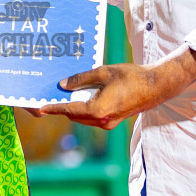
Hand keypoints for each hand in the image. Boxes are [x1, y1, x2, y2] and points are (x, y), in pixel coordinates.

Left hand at [40, 50, 195, 128]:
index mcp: (98, 110)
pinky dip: (83, 109)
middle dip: (60, 108)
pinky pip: (92, 117)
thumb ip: (82, 79)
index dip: (53, 108)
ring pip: (82, 118)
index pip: (69, 109)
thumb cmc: (131, 77)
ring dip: (72, 108)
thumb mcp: (104, 72)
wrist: (156, 87)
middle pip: (74, 115)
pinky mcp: (113, 121)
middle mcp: (102, 120)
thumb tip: (63, 84)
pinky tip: (79, 97)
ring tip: (60, 96)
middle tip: (47, 98)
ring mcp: (108, 123)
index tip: (39, 108)